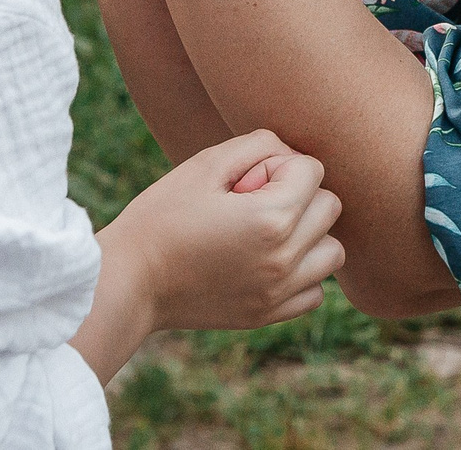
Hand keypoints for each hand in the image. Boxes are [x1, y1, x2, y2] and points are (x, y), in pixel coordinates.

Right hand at [70, 131, 343, 380]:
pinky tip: (266, 261)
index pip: (312, 170)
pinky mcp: (268, 315)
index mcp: (272, 217)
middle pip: (330, 207)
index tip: (245, 178)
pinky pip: (315, 290)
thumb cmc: (162, 216)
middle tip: (253, 201)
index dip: (279, 163)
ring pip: (332, 252)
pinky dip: (302, 273)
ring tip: (267, 231)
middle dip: (299, 193)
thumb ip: (258, 145)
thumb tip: (290, 155)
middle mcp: (285, 258)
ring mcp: (279, 292)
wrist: (129, 282)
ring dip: (309, 234)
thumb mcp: (205, 164)